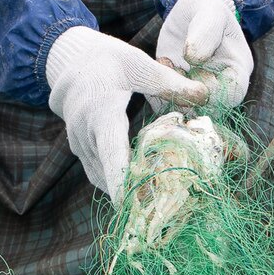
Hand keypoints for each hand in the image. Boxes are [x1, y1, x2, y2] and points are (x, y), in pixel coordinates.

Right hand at [46, 25, 204, 205]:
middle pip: (109, 172)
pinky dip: (116, 183)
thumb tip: (206, 94)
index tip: (130, 206)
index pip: (111, 152)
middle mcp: (85, 134)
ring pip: (103, 176)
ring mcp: (79, 145)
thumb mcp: (138, 63)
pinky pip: (99, 173)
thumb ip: (170, 83)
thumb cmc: (105, 60)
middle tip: (160, 214)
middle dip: (132, 194)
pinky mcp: (81, 151)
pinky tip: (139, 191)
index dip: (120, 180)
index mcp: (100, 112)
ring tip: (154, 208)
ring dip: (125, 191)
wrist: (68, 61)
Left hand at [155, 0, 252, 110]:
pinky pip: (169, 106)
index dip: (215, 90)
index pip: (234, 92)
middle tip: (173, 72)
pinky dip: (158, 96)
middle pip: (211, 108)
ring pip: (188, 111)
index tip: (194, 70)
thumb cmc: (207, 11)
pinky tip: (157, 71)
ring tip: (164, 67)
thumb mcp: (210, 14)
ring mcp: (198, 91)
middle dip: (189, 96)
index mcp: (237, 69)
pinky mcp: (178, 91)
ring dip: (171, 97)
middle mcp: (220, 86)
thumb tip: (193, 58)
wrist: (189, 14)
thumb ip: (205, 33)